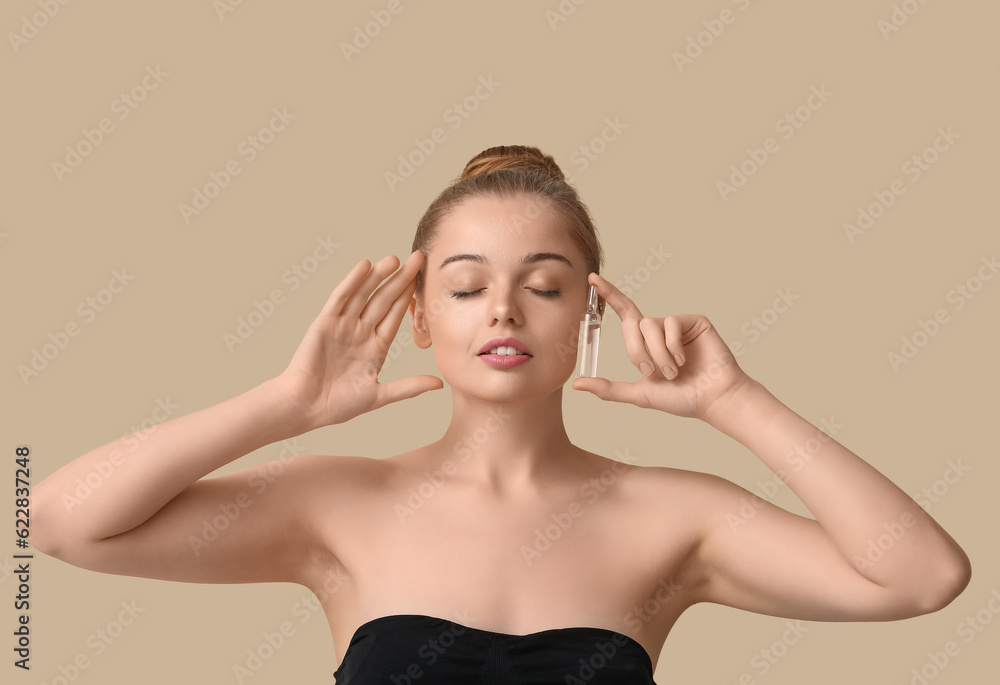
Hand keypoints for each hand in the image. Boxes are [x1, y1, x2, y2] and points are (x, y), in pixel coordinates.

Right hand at [272, 250, 442, 430]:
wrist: (305, 407)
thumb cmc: (338, 405)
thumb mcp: (379, 395)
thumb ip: (409, 387)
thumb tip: (440, 384)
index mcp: (375, 347)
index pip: (395, 316)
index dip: (409, 297)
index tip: (424, 279)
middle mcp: (360, 332)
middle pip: (384, 300)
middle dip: (401, 279)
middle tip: (418, 258)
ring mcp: (342, 325)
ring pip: (364, 295)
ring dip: (379, 276)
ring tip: (395, 258)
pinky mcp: (325, 322)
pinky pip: (341, 298)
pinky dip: (352, 282)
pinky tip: (365, 266)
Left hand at [572, 273, 751, 419]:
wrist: (712, 399)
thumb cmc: (680, 398)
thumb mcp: (639, 394)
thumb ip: (608, 389)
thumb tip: (577, 384)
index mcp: (646, 342)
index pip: (624, 312)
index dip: (609, 294)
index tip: (592, 279)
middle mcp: (659, 330)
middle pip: (633, 324)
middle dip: (638, 353)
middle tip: (653, 373)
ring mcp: (676, 324)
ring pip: (649, 325)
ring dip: (658, 354)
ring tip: (674, 371)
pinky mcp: (693, 320)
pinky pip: (670, 323)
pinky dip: (673, 346)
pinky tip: (685, 360)